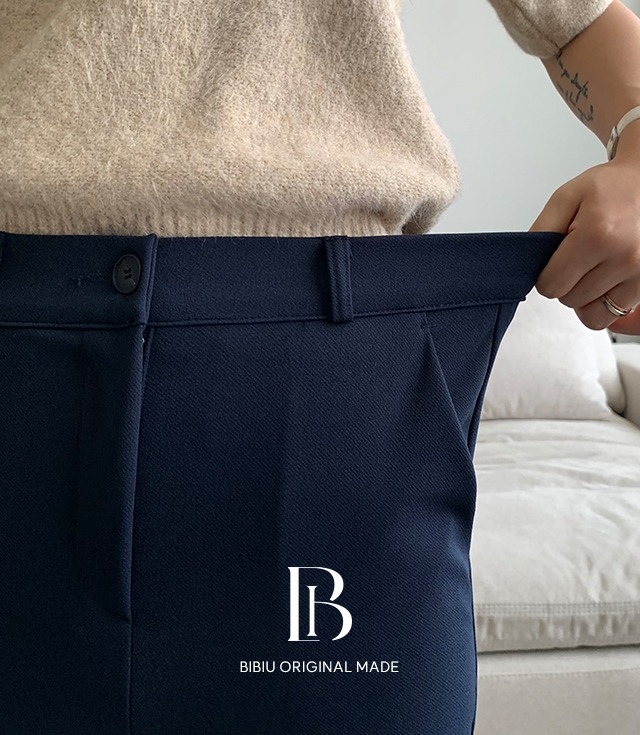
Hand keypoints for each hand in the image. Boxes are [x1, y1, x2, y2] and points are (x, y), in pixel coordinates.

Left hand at [528, 156, 639, 333]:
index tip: (555, 258)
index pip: (550, 286)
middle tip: (579, 255)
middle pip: (569, 300)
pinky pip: (610, 316)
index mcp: (598, 235)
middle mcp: (624, 258)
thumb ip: (541, 231)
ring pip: (589, 314)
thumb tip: (525, 263)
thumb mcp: (565, 198)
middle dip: (566, 282)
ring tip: (593, 266)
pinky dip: (601, 303)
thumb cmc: (610, 189)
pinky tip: (603, 280)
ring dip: (584, 295)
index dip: (546, 274)